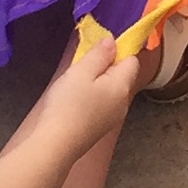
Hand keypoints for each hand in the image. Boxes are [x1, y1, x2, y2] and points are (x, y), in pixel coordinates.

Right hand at [21, 24, 151, 159]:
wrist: (55, 145)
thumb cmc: (68, 105)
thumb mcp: (81, 71)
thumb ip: (99, 54)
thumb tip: (113, 41)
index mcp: (123, 86)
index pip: (132, 60)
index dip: (117, 50)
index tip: (96, 50)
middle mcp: (123, 103)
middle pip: (122, 75)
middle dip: (105, 67)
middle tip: (81, 67)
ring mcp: (113, 118)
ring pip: (111, 90)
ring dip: (97, 83)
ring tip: (74, 84)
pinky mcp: (100, 128)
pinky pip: (102, 104)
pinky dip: (92, 98)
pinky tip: (74, 101)